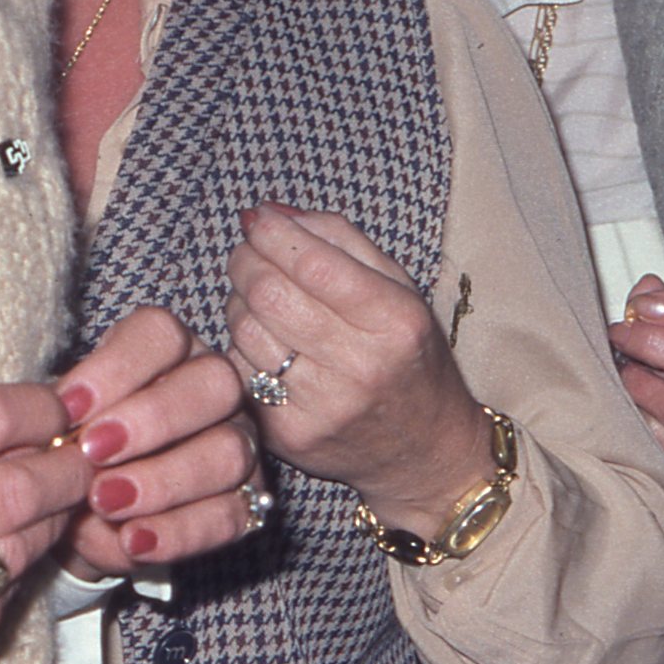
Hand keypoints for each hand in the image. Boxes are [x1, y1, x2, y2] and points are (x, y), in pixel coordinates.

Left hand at [54, 304, 257, 577]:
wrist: (84, 513)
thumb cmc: (73, 453)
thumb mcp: (60, 435)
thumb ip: (63, 432)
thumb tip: (63, 447)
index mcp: (167, 354)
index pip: (161, 335)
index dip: (117, 367)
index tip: (67, 406)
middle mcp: (213, 390)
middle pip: (214, 382)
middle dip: (153, 417)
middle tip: (92, 451)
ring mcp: (239, 445)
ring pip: (228, 451)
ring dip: (164, 479)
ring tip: (105, 502)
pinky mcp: (246, 504)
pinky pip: (230, 516)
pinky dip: (179, 532)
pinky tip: (133, 542)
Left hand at [223, 205, 490, 533]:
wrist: (424, 450)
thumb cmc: (408, 354)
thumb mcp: (398, 287)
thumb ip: (338, 238)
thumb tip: (269, 213)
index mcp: (395, 321)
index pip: (313, 264)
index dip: (273, 235)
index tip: (258, 221)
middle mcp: (361, 367)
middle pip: (268, 293)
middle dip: (245, 261)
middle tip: (248, 254)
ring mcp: (323, 407)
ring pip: (246, 331)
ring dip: (238, 303)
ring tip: (258, 300)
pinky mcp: (290, 436)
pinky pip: (239, 372)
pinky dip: (240, 349)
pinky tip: (264, 346)